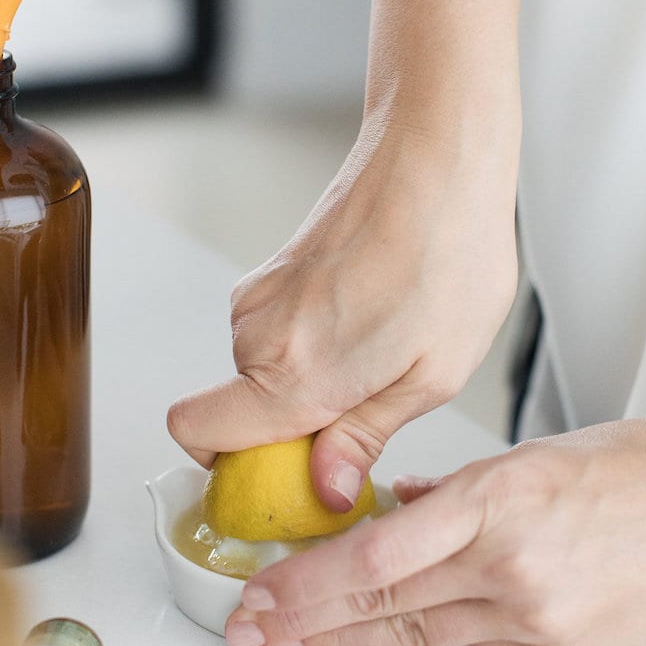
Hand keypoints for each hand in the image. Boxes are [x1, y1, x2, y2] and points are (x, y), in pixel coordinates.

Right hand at [167, 102, 519, 507]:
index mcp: (292, 374)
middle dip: (292, 426)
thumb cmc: (449, 255)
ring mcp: (260, 295)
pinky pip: (278, 331)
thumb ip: (365, 437)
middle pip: (237, 411)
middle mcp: (258, 334)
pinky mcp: (273, 269)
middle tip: (368, 407)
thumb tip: (327, 486)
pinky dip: (315, 339)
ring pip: (261, 370)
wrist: (440, 158)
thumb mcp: (431, 376)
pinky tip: (375, 314)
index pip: (196, 435)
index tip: (289, 476)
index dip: (232, 467)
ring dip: (311, 378)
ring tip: (386, 347)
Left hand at [222, 408, 645, 645]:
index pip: (378, 552)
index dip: (309, 582)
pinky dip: (426, 635)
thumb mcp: (541, 454)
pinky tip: (385, 635)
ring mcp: (539, 618)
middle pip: (387, 602)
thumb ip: (459, 490)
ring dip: (351, 642)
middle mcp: (513, 567)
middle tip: (253, 633)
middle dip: (309, 621)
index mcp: (501, 499)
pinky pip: (476, 643)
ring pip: (421, 635)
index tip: (262, 594)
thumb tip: (398, 508)